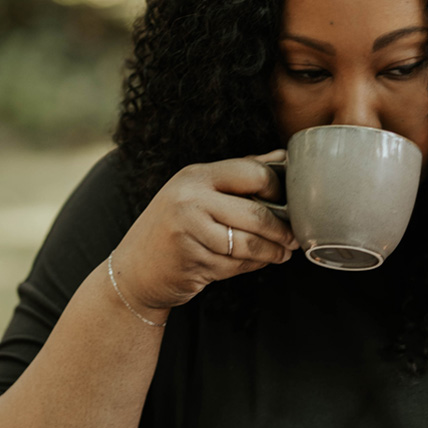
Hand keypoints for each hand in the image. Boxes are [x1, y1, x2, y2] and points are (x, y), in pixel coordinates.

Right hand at [110, 150, 296, 310]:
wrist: (134, 270)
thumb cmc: (174, 228)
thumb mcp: (197, 192)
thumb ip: (238, 174)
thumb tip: (282, 157)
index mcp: (196, 175)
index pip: (253, 173)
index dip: (278, 189)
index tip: (288, 203)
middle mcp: (190, 198)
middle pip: (256, 213)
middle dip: (282, 230)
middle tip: (293, 238)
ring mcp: (189, 231)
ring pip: (249, 244)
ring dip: (272, 252)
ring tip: (281, 253)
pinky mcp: (192, 261)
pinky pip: (236, 265)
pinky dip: (252, 266)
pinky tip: (255, 263)